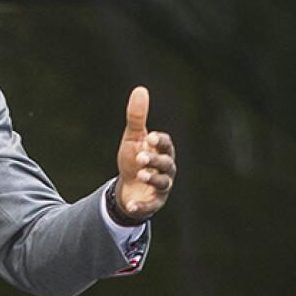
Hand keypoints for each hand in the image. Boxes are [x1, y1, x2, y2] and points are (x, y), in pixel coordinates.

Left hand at [115, 86, 175, 220]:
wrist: (128, 187)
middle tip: (141, 157)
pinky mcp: (154, 202)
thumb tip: (140, 89)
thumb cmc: (134, 159)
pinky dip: (141, 206)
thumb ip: (136, 117)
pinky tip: (131, 204)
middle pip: (166, 164)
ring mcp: (161, 187)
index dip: (160, 142)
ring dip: (153, 178)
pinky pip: (150, 205)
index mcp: (162, 151)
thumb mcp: (133, 138)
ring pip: (163, 182)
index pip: (166, 144)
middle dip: (155, 160)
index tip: (150, 138)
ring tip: (140, 174)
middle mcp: (166, 169)